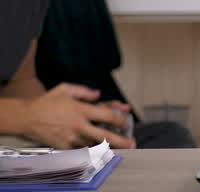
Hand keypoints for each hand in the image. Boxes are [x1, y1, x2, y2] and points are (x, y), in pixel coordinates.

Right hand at [20, 83, 135, 149]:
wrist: (26, 117)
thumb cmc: (46, 102)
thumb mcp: (66, 89)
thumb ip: (85, 91)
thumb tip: (98, 94)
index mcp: (81, 110)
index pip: (107, 116)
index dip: (120, 119)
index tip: (126, 121)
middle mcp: (78, 125)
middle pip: (104, 136)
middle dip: (120, 140)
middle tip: (131, 143)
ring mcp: (71, 137)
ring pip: (93, 145)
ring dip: (106, 147)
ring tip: (118, 148)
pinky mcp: (63, 146)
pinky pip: (80, 150)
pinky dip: (89, 150)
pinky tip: (97, 151)